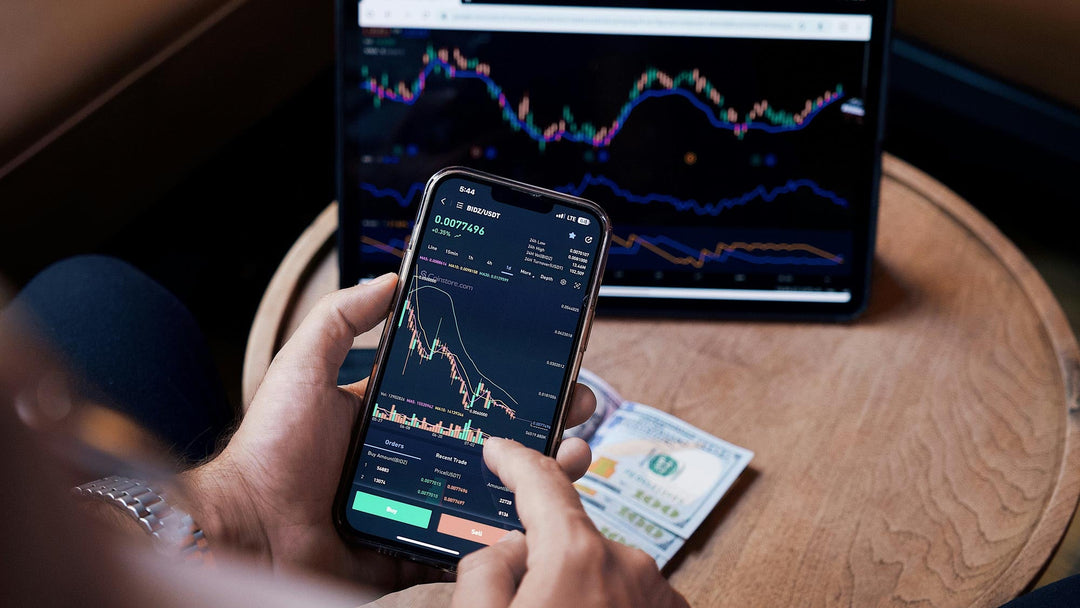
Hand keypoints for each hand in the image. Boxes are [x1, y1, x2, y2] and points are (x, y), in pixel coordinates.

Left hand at [181, 274, 597, 589]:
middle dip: (545, 424)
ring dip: (543, 475)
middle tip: (578, 408)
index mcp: (397, 420)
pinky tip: (542, 513)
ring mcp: (420, 511)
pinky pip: (472, 546)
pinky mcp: (418, 553)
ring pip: (497, 494)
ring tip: (575, 454)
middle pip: (495, 443)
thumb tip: (389, 276)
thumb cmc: (269, 450)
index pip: (467, 396)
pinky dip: (512, 532)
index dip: (511, 382)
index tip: (549, 365)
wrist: (246, 531)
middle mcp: (416, 463)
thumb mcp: (304, 367)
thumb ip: (341, 319)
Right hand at [452, 438, 688, 607]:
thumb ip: (485, 569)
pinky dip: (606, 606)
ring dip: (577, 589)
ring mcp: (657, 592)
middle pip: (567, 537)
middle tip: (522, 600)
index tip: (502, 449)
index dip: (515, 460)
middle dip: (542, 558)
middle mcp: (628, 564)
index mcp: (577, 556)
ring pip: (597, 570)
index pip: (541, 484)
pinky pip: (627, 595)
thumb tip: (510, 549)